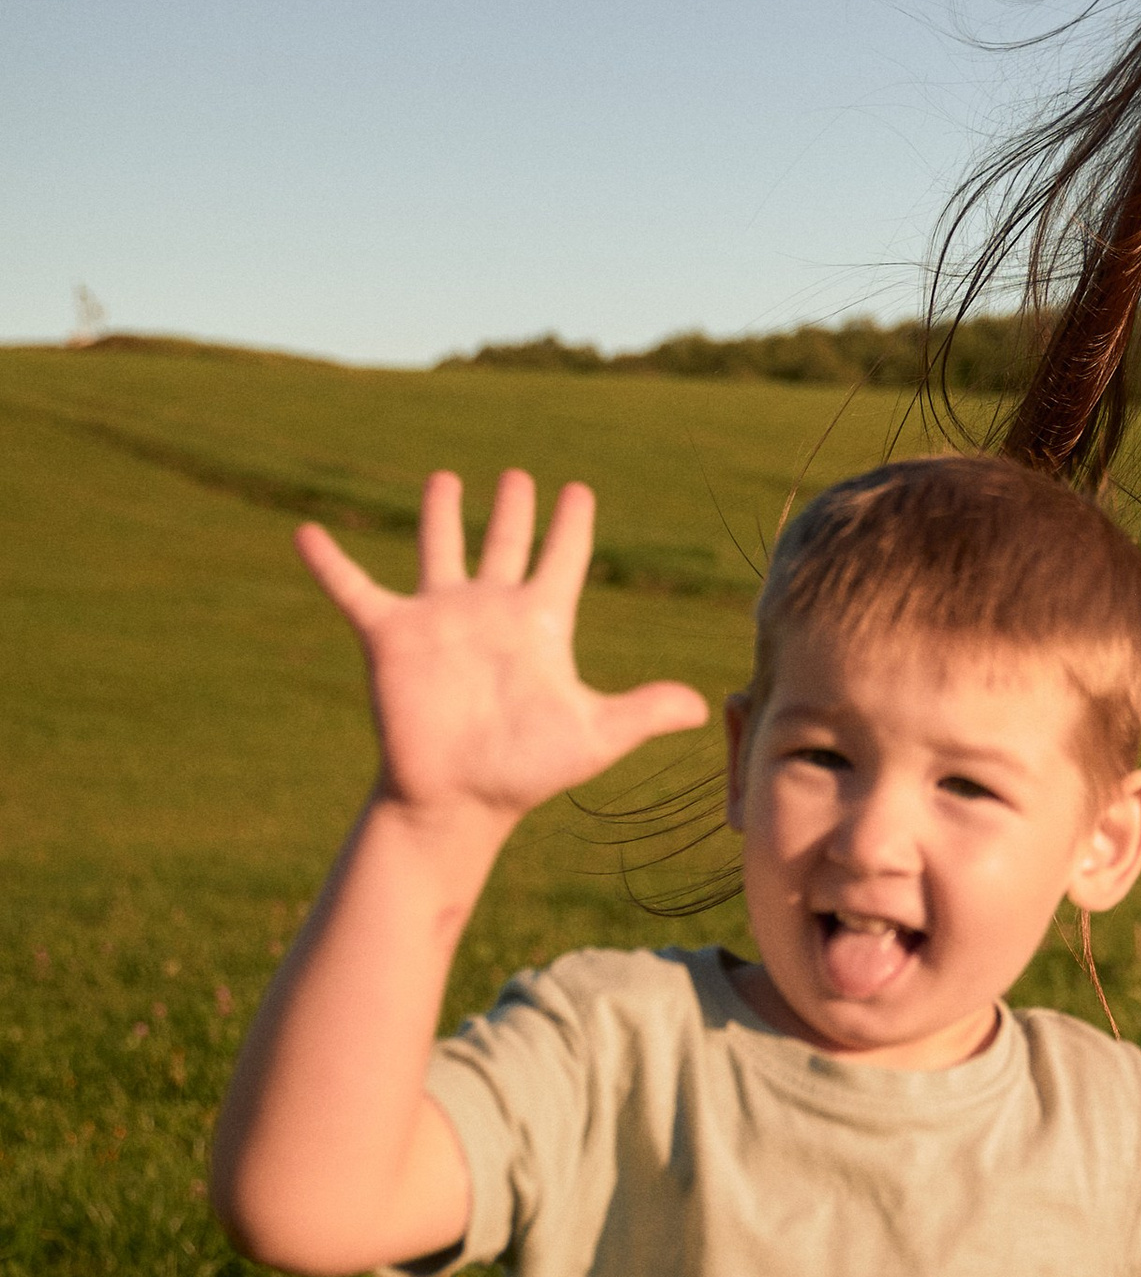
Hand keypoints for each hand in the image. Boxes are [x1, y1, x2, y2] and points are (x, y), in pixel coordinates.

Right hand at [300, 469, 707, 834]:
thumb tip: (701, 708)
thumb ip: (643, 712)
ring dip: (441, 515)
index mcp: (538, 623)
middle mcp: (488, 611)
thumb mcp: (594, 736)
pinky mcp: (391, 637)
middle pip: (504, 544)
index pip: (561, 559)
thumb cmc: (524, 772)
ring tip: (445, 477)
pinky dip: (329, 563)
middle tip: (519, 475)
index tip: (579, 491)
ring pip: (438, 550)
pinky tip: (304, 532)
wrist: (457, 801)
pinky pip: (354, 589)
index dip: (572, 525)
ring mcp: (438, 619)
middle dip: (513, 510)